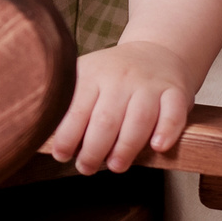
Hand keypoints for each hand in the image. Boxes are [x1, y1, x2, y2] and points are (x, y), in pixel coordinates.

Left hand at [42, 41, 192, 174]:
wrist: (157, 52)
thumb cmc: (114, 77)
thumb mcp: (86, 78)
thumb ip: (69, 105)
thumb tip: (45, 141)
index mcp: (92, 74)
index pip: (76, 109)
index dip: (66, 137)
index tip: (61, 155)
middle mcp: (120, 77)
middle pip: (106, 119)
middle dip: (93, 150)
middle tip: (86, 168)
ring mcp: (149, 84)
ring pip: (139, 119)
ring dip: (126, 148)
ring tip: (116, 165)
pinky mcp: (175, 92)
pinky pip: (173, 112)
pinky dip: (167, 131)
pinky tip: (157, 146)